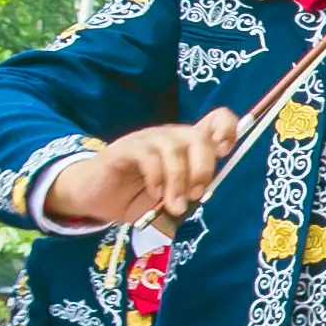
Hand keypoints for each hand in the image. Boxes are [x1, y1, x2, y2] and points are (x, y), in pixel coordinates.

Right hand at [50, 112, 245, 227]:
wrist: (97, 197)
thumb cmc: (137, 196)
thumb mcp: (171, 198)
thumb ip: (190, 193)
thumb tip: (206, 192)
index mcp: (187, 146)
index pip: (217, 120)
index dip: (228, 130)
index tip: (224, 153)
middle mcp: (170, 136)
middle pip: (198, 136)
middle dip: (203, 168)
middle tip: (196, 195)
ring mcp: (147, 140)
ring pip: (173, 149)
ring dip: (178, 181)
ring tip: (173, 205)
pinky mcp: (126, 149)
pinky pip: (148, 156)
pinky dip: (156, 177)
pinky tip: (154, 194)